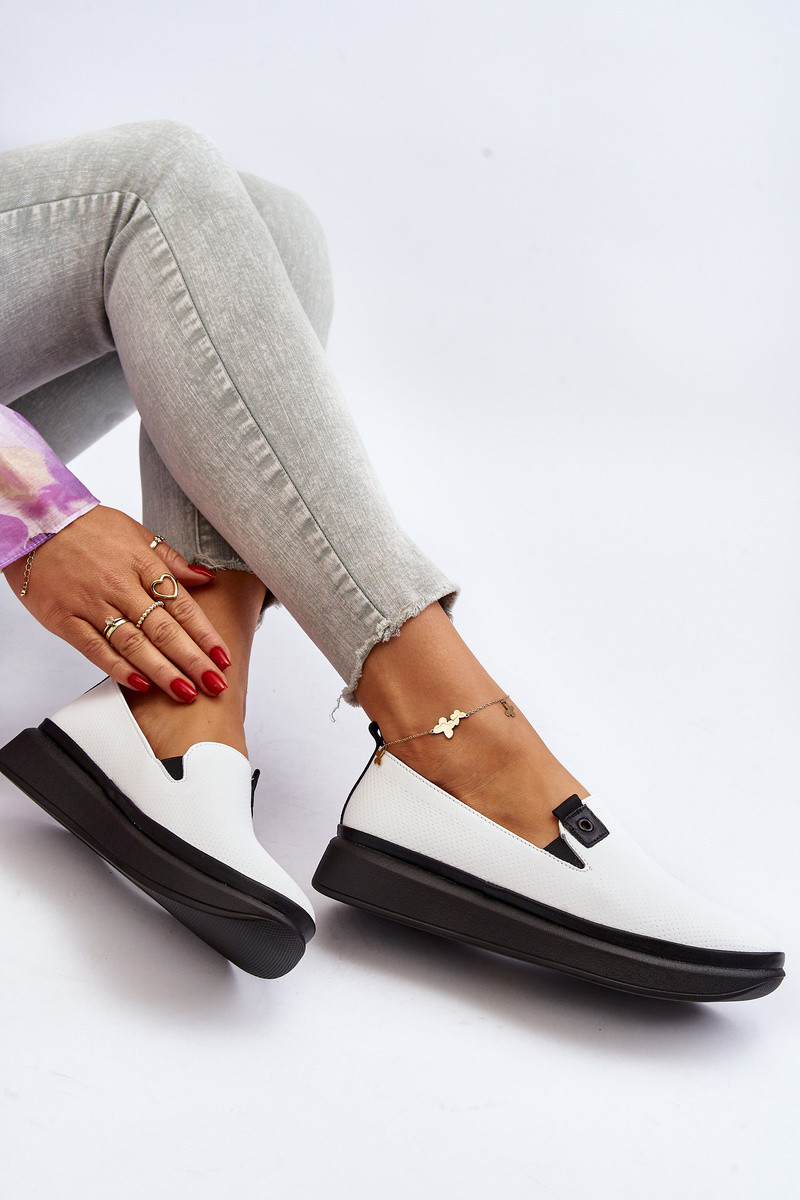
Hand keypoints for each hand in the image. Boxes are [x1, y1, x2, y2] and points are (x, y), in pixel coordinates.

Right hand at [3, 505, 232, 701]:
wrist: (33, 521)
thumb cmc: (87, 527)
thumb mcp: (135, 531)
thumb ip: (170, 560)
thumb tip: (206, 578)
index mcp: (142, 564)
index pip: (182, 606)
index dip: (205, 635)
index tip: (223, 658)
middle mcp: (120, 586)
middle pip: (163, 630)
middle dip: (192, 661)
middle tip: (214, 685)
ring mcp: (92, 604)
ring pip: (134, 644)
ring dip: (162, 671)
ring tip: (186, 692)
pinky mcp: (65, 620)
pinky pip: (95, 649)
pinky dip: (118, 668)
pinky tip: (140, 685)